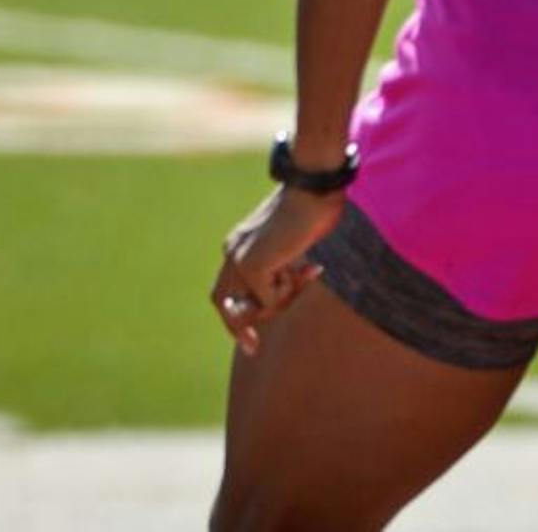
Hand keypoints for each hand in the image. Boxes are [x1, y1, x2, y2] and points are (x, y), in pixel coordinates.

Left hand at [211, 186, 343, 354]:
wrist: (313, 189)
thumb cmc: (312, 214)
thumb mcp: (290, 250)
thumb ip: (277, 275)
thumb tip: (266, 308)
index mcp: (238, 245)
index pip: (223, 292)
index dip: (234, 319)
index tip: (250, 344)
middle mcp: (232, 251)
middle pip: (224, 305)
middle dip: (242, 328)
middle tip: (254, 347)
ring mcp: (239, 257)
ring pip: (254, 307)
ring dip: (282, 301)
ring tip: (303, 275)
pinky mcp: (252, 265)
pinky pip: (270, 300)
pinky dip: (290, 291)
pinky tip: (303, 266)